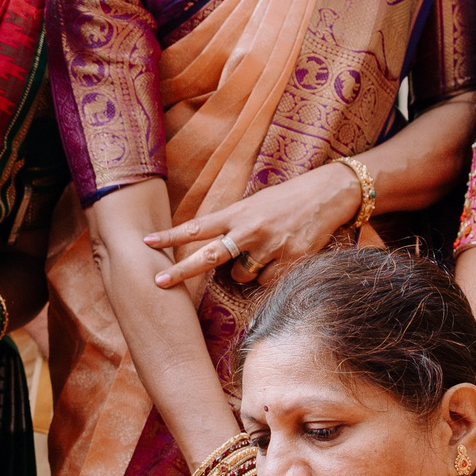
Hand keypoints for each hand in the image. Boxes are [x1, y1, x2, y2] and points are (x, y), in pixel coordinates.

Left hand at [147, 164, 358, 293]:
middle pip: (208, 256)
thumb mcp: (254, 204)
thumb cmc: (287, 199)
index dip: (170, 236)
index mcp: (237, 212)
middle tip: (158, 282)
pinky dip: (271, 276)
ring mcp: (270, 246)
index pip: (197, 226)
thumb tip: (210, 247)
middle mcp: (249, 229)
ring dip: (247, 272)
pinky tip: (283, 258)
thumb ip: (232, 223)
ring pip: (242, 276)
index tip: (147, 242)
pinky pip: (268, 282)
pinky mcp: (290, 260)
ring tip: (266, 251)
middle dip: (181, 271)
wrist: (329, 194)